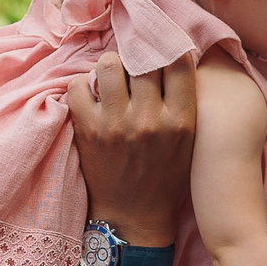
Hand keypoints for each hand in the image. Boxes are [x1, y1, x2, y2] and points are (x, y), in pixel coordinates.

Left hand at [66, 50, 195, 245]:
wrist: (133, 218)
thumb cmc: (165, 179)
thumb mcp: (189, 143)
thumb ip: (185, 103)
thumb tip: (175, 55)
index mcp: (182, 121)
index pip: (178, 62)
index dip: (168, 47)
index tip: (161, 47)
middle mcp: (150, 120)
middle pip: (143, 58)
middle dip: (138, 56)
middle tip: (134, 63)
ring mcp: (116, 124)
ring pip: (109, 64)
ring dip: (110, 65)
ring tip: (111, 76)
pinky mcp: (88, 130)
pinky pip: (78, 86)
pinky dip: (82, 85)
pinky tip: (91, 94)